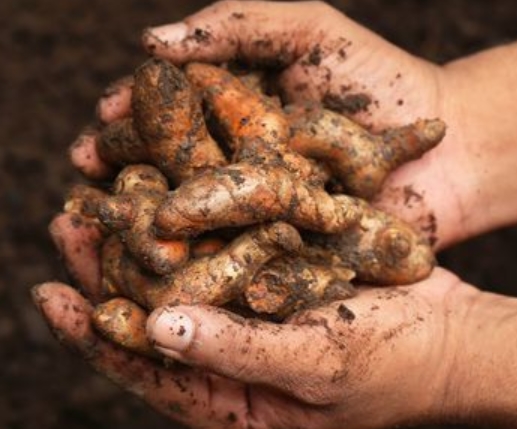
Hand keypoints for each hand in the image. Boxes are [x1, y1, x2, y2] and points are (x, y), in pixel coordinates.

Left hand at [35, 214, 478, 428]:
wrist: (448, 336)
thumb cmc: (393, 365)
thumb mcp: (316, 366)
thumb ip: (236, 351)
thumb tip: (157, 328)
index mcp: (233, 401)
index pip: (147, 370)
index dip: (96, 332)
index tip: (52, 295)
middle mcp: (232, 358)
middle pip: (152, 316)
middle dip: (108, 275)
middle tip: (68, 227)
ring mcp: (252, 316)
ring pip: (182, 279)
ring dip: (143, 242)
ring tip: (101, 203)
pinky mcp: (274, 281)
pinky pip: (221, 254)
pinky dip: (194, 227)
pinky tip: (169, 194)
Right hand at [71, 1, 516, 250]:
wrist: (448, 145)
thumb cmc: (382, 80)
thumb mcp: (308, 30)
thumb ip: (235, 22)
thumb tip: (151, 42)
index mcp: (236, 112)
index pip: (170, 113)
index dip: (133, 114)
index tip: (101, 117)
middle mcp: (239, 161)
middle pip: (170, 165)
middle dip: (126, 168)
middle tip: (83, 174)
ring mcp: (258, 208)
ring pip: (192, 214)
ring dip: (149, 217)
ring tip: (106, 218)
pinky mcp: (281, 248)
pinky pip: (233, 253)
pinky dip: (198, 258)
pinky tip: (161, 263)